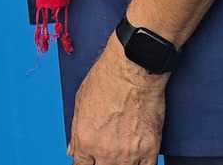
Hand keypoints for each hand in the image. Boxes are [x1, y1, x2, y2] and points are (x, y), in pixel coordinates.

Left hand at [67, 36, 166, 164]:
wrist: (133, 68)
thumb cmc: (106, 78)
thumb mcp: (80, 102)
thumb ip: (76, 131)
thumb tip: (72, 151)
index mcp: (85, 140)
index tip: (90, 161)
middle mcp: (105, 151)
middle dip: (102, 164)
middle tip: (107, 154)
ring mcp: (129, 152)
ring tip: (122, 154)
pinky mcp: (150, 148)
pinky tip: (138, 161)